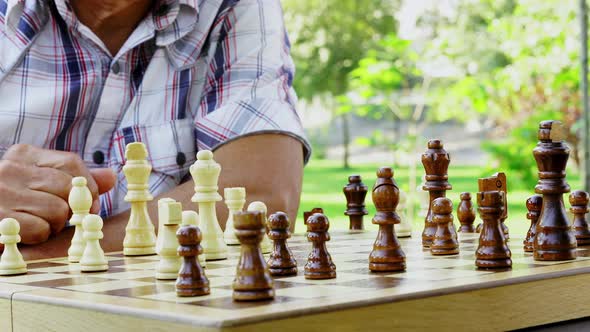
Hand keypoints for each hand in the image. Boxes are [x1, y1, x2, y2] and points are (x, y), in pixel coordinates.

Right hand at [0, 144, 115, 243]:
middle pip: (68, 189)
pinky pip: (39, 229)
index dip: (88, 186)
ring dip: (54, 225)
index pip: (72, 164)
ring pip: (58, 211)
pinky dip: (38, 237)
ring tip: (37, 223)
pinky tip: (24, 233)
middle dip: (71, 209)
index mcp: (23, 155)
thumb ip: (74, 180)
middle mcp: (10, 168)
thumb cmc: (12, 202)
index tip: (88, 202)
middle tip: (57, 217)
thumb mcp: (40, 183)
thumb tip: (112, 176)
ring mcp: (1, 192)